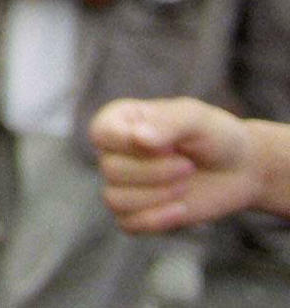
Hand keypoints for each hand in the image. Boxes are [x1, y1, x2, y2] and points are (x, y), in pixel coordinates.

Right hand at [91, 97, 261, 231]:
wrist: (241, 168)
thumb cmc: (215, 136)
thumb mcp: (195, 119)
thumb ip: (167, 124)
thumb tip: (138, 139)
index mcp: (119, 120)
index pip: (101, 134)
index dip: (130, 145)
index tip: (171, 147)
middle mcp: (114, 151)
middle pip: (110, 170)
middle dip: (154, 173)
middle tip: (188, 166)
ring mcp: (124, 183)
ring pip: (115, 200)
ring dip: (156, 197)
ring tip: (185, 187)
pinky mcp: (138, 211)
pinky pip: (127, 223)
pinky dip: (155, 220)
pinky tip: (181, 209)